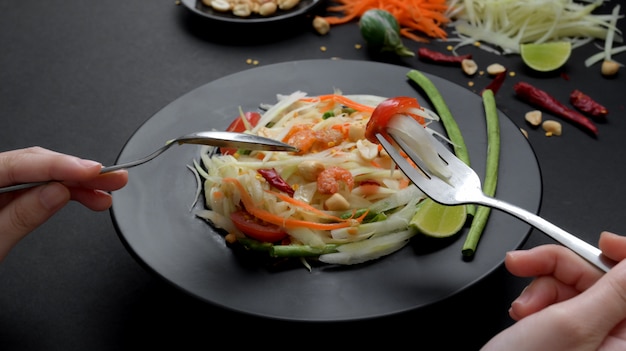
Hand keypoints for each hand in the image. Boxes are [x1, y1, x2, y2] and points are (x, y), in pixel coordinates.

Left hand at [0, 147, 127, 260]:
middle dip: (74, 172)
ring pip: (34, 177)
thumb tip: (56, 192)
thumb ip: (20, 218)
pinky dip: (57, 194)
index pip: (16, 165)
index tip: (92, 171)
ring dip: (73, 184)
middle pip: (28, 165)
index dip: (59, 165)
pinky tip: (80, 198)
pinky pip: (29, 190)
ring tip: (104, 192)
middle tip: (111, 179)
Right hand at [481, 231, 625, 349]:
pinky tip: (522, 314)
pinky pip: (561, 300)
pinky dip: (537, 300)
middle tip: (527, 267)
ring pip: (578, 286)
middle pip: (604, 280)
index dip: (624, 256)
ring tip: (521, 309)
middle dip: (561, 270)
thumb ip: (613, 289)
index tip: (600, 242)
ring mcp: (594, 341)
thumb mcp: (570, 326)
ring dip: (542, 287)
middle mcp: (618, 342)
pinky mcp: (571, 338)